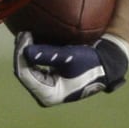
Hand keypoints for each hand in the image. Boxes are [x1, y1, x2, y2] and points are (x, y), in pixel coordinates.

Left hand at [14, 32, 128, 106]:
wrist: (107, 65)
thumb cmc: (91, 62)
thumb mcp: (70, 57)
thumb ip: (47, 54)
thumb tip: (25, 50)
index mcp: (49, 95)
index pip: (25, 74)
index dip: (21, 54)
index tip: (25, 35)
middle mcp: (44, 94)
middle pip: (24, 72)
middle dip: (21, 52)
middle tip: (24, 32)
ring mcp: (45, 88)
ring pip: (27, 69)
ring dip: (25, 52)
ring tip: (26, 34)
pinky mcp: (48, 80)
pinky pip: (33, 67)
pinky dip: (32, 54)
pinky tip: (31, 40)